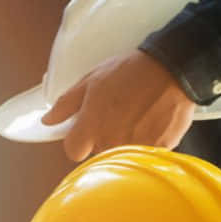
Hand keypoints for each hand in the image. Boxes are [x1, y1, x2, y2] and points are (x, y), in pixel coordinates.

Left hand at [43, 50, 195, 162]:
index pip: (73, 151)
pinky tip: (152, 121)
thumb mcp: (91, 81)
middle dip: (103, 137)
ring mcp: (136, 147)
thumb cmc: (129, 71)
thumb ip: (66, 105)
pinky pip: (146, 152)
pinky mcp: (159, 148)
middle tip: (117, 115)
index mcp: (90, 127)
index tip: (86, 130)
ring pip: (122, 154)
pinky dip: (147, 140)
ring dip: (125, 140)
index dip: (78, 141)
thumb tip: (47, 121)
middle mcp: (111, 141)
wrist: (173, 67)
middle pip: (99, 152)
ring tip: (136, 116)